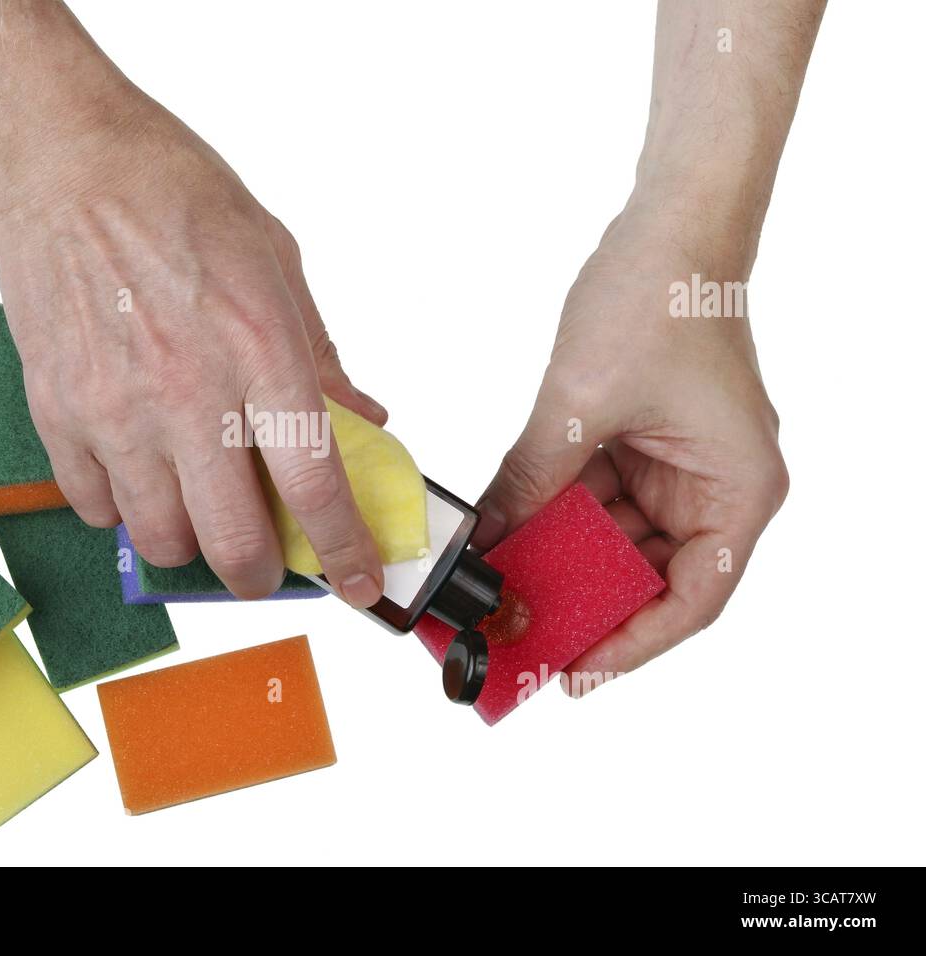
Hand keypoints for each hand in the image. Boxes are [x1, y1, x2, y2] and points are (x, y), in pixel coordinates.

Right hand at [0, 91, 386, 603]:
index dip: (345, 549)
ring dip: (190, 542)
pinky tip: (138, 472)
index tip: (357, 581)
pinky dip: (123, 509)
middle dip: (261, 573)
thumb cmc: (172, 195)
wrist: (60, 163)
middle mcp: (188, 394)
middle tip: (267, 562)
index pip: (314, 484)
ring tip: (198, 507)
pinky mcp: (58, 414)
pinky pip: (94, 508)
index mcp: (258, 349)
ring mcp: (115, 411)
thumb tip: (360, 418)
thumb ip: (318, 355)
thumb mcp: (273, 260)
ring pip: (159, 539)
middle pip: (232, 540)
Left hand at [473, 206, 788, 692]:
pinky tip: (503, 534)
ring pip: (611, 540)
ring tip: (500, 591)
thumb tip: (488, 543)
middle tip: (518, 637)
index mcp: (737, 490)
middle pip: (645, 575)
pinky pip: (592, 498)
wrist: (668, 221)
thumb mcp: (580, 405)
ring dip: (556, 559)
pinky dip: (550, 515)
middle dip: (580, 603)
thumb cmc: (659, 296)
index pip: (690, 599)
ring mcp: (674, 467)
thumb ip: (532, 481)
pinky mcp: (639, 444)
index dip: (631, 646)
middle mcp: (712, 487)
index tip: (574, 673)